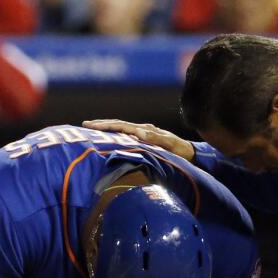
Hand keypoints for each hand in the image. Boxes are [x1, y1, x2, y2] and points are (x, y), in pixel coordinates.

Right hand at [81, 120, 195, 160]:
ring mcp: (145, 133)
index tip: (92, 125)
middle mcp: (144, 129)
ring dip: (107, 128)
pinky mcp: (146, 139)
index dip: (106, 125)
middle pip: (119, 124)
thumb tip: (138, 132)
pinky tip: (110, 137)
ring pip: (122, 128)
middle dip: (102, 124)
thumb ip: (155, 138)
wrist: (192, 153)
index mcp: (146, 130)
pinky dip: (116, 134)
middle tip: (85, 124)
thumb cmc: (182, 150)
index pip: (122, 126)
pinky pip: (128, 135)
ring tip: (93, 129)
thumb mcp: (170, 144)